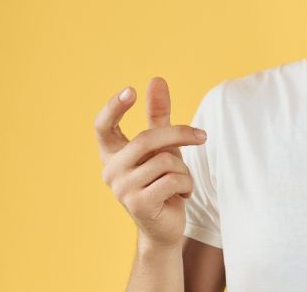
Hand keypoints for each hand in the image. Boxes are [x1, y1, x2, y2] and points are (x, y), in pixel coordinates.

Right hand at [95, 77, 207, 248]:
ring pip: (165, 161)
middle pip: (147, 139)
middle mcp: (111, 171)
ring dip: (184, 170)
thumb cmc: (163, 181)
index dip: (113, 108)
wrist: (165, 227)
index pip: (103, 126)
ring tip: (180, 183)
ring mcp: (122, 189)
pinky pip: (173, 180)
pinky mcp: (138, 204)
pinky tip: (180, 196)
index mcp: (112, 154)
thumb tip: (156, 80)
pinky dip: (186, 185)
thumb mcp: (162, 146)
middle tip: (203, 136)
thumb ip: (158, 115)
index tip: (131, 91)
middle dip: (179, 135)